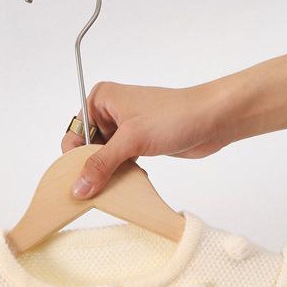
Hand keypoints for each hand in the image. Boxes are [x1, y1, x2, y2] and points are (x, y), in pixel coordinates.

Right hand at [61, 81, 226, 199]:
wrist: (212, 119)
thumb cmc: (175, 116)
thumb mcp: (131, 141)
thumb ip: (102, 165)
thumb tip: (78, 187)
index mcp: (100, 99)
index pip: (74, 135)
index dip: (75, 159)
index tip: (81, 181)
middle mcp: (110, 113)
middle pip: (87, 149)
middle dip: (94, 168)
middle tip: (101, 186)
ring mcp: (124, 130)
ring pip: (105, 159)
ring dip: (111, 173)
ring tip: (122, 179)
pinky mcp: (138, 144)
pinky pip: (120, 164)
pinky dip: (124, 174)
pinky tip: (136, 176)